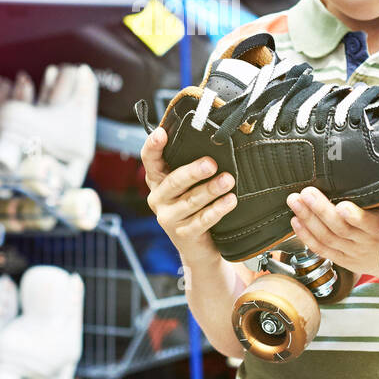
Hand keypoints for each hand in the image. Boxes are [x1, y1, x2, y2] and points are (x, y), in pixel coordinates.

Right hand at [141, 127, 234, 262]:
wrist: (198, 246)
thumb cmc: (194, 205)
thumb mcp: (188, 184)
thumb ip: (190, 164)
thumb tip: (214, 140)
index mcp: (157, 179)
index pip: (149, 159)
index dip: (153, 146)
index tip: (161, 133)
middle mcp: (158, 198)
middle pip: (173, 181)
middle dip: (193, 171)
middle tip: (212, 164)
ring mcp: (168, 218)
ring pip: (190, 200)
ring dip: (211, 189)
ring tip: (228, 181)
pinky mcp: (183, 234)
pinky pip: (201, 220)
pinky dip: (217, 210)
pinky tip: (229, 201)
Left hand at [287, 187, 378, 280]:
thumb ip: (376, 197)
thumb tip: (359, 169)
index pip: (369, 223)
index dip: (356, 216)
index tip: (342, 206)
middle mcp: (365, 242)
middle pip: (341, 228)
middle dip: (321, 210)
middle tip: (307, 193)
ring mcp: (352, 253)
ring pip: (327, 238)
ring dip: (308, 219)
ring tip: (295, 201)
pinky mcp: (341, 260)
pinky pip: (321, 250)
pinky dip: (306, 236)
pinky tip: (296, 221)